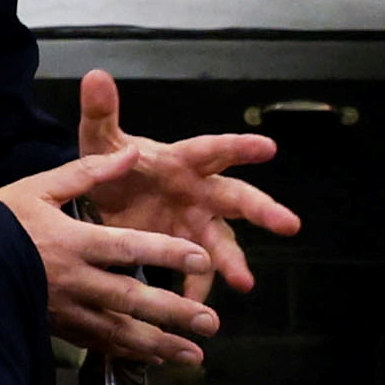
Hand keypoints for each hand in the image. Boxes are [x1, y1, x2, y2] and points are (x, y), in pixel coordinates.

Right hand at [0, 148, 222, 364]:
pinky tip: (154, 360)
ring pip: (118, 332)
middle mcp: (73, 280)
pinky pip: (97, 344)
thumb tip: (131, 153)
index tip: (200, 256)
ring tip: (193, 356)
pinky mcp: (56, 328)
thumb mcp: (39, 187)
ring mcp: (64, 309)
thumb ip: (89, 172)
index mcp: (72, 240)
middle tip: (211, 323)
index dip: (166, 252)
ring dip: (158, 345)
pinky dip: (127, 353)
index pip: (128, 247)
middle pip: (130, 299)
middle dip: (173, 313)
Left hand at [72, 68, 301, 305]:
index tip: (268, 147)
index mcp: (184, 161)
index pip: (215, 149)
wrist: (106, 202)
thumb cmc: (116, 167)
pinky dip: (196, 291)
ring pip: (223, 243)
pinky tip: (194, 309)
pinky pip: (196, 274)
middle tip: (288, 225)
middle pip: (237, 199)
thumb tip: (95, 75)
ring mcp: (197, 225)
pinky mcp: (185, 251)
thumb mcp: (102, 141)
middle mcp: (200, 192)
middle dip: (263, 211)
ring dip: (234, 262)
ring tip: (244, 283)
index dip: (240, 147)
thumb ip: (100, 113)